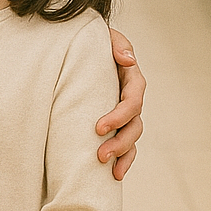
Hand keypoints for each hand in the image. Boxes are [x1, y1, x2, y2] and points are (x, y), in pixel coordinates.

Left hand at [97, 28, 144, 179]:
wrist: (75, 48)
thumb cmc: (89, 41)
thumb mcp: (102, 36)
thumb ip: (115, 43)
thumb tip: (127, 59)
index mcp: (130, 78)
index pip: (133, 100)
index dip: (119, 115)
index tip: (98, 128)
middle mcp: (129, 97)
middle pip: (134, 124)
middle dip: (120, 141)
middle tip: (100, 154)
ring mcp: (124, 112)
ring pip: (132, 137)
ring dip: (122, 153)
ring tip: (105, 166)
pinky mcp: (115, 122)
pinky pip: (126, 145)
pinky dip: (123, 160)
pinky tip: (114, 175)